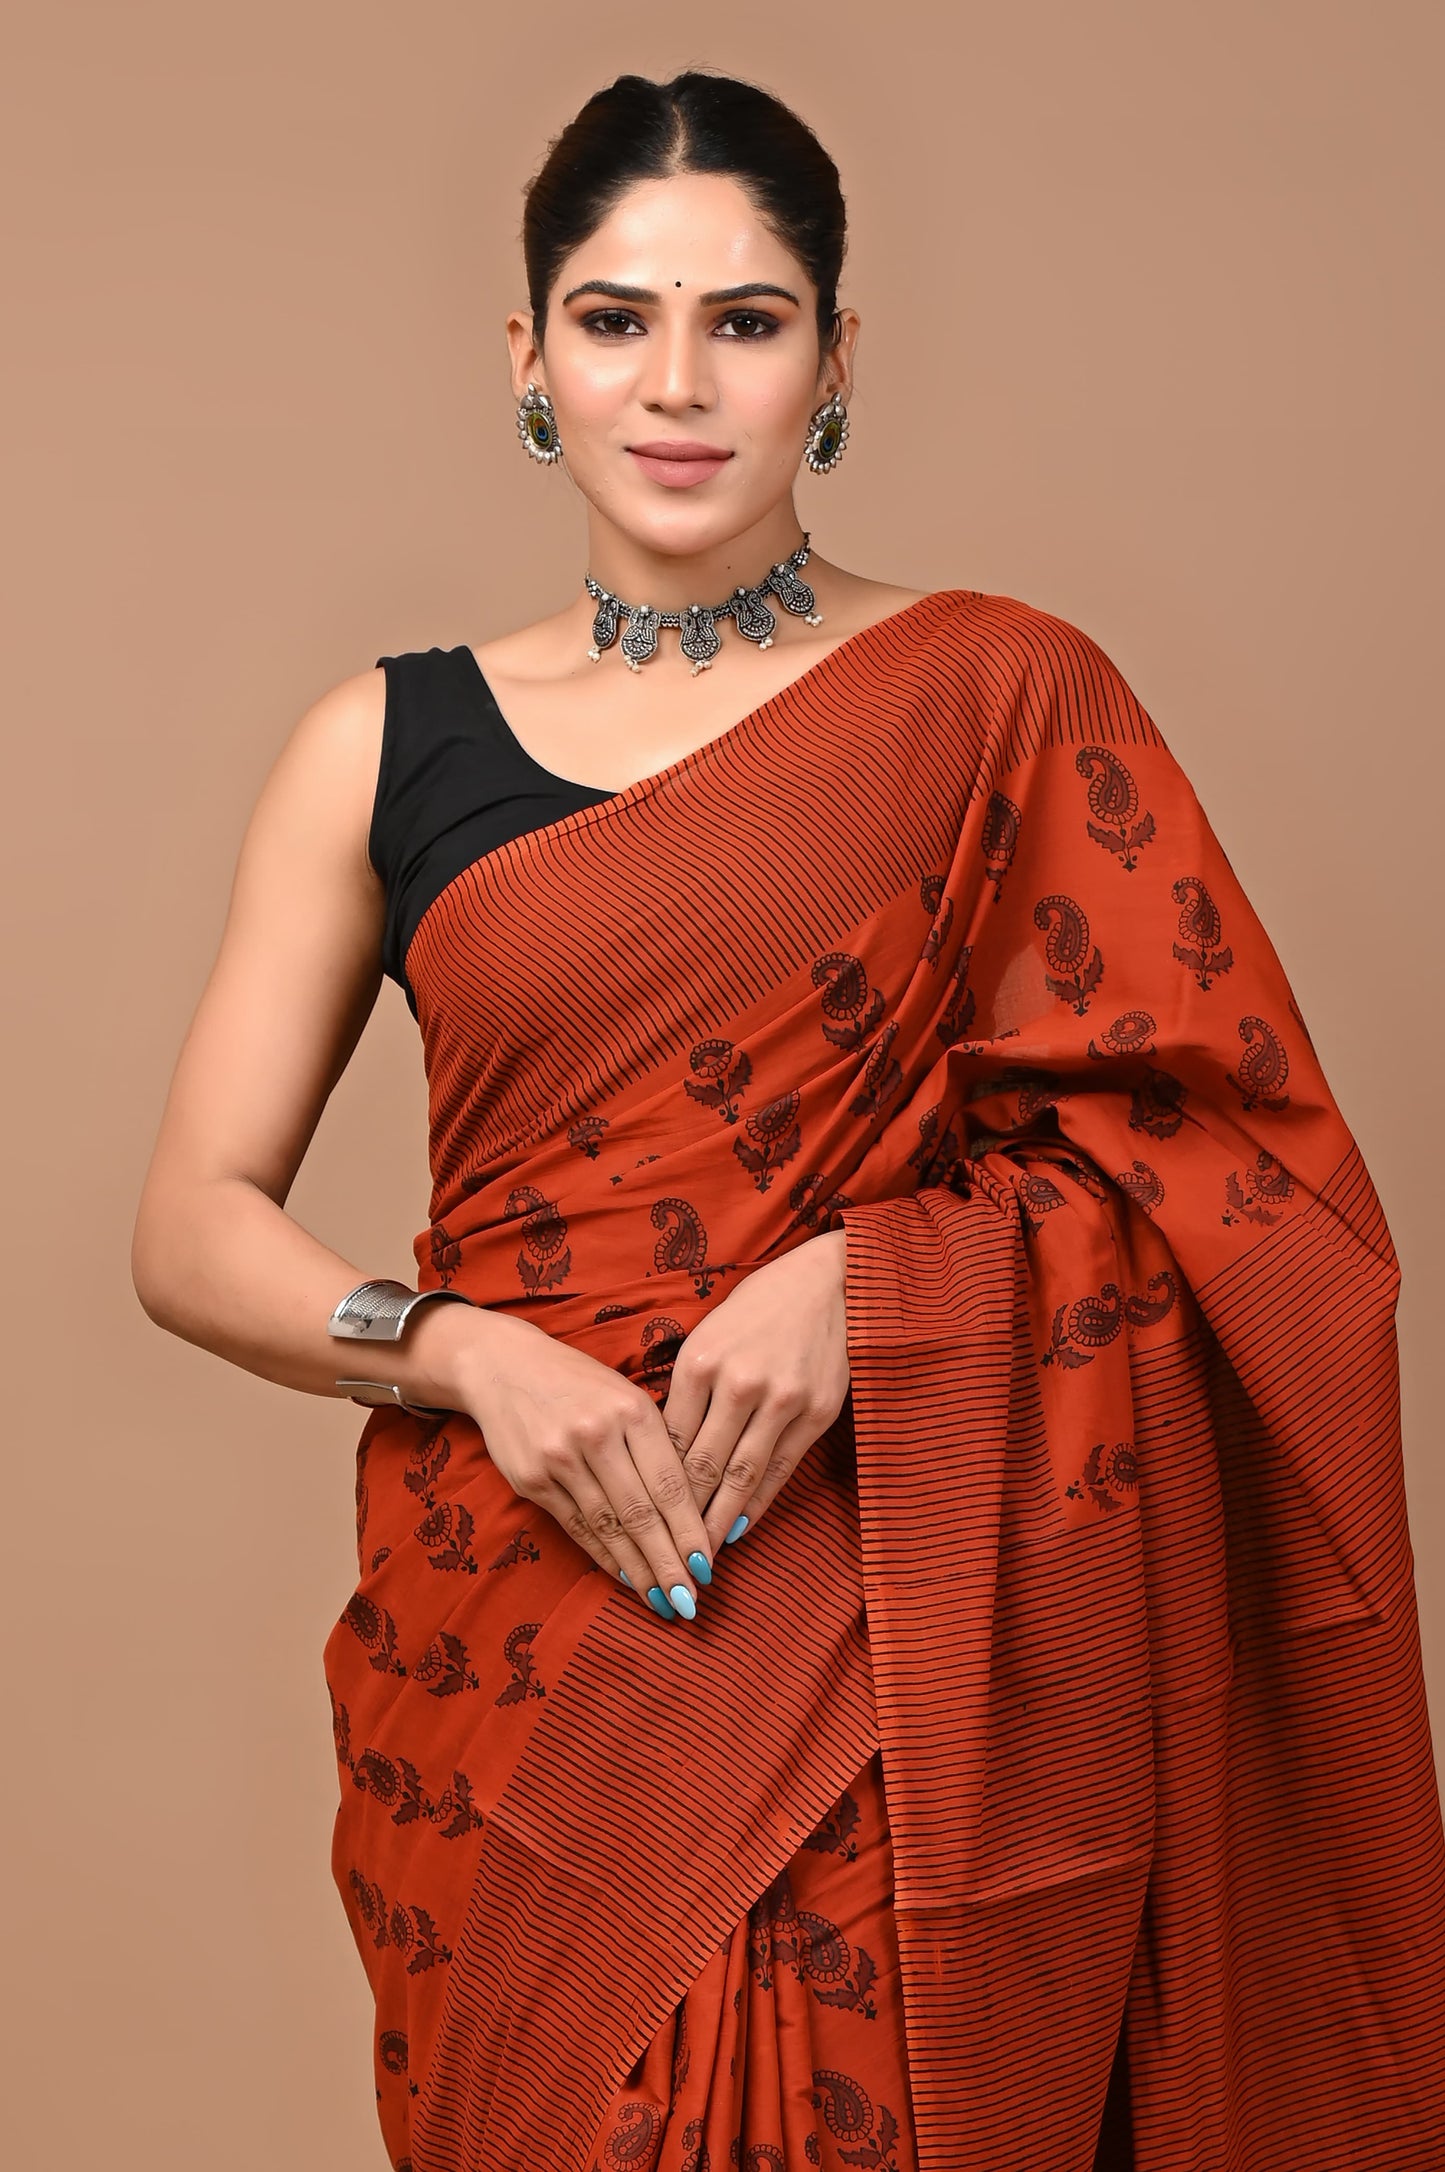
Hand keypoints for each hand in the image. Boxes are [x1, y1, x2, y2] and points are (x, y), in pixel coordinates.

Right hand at [435, 1307, 716, 1618]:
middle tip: (690, 1601)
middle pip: (641, 1513)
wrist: (502, 1366)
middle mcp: (596, 1434)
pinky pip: (576, 1527)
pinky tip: (624, 1577)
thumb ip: (656, 1444)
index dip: (689, 1531)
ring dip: (638, 1570)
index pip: (670, 1483)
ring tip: (661, 1600)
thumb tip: (691, 1511)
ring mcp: (560, 1458)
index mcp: (632, 1410)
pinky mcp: (531, 1479)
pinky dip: (603, 1556)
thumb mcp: (625, 1395)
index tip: (707, 1565)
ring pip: (608, 1527)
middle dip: (668, 1563)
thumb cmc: (580, 1384)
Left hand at [660, 1230, 849, 1552]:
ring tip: (699, 1557)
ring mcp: (780, 1400)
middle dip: (679, 1518)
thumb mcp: (708, 1337)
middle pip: (700, 1466)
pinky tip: (739, 1528)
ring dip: (716, 1522)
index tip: (639, 1520)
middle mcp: (738, 1383)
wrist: (827, 1285)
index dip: (653, 1487)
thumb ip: (686, 1391)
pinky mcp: (816, 1412)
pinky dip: (757, 1504)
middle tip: (662, 1556)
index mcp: (699, 1362)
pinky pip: (780, 1469)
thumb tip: (661, 1453)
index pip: (668, 1440)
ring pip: (739, 1476)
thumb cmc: (756, 1311)